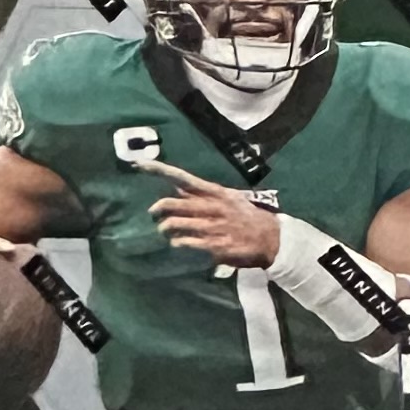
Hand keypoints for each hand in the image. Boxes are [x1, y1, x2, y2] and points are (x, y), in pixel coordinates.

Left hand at [143, 162, 279, 268]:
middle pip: (170, 203)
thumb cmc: (245, 216)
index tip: (138, 164)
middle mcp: (211, 206)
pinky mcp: (214, 244)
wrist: (270, 238)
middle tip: (154, 215)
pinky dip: (177, 243)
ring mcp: (212, 225)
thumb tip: (178, 187)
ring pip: (173, 224)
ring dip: (165, 229)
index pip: (183, 178)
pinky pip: (185, 242)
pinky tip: (179, 244)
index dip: (159, 170)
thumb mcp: (228, 198)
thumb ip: (203, 194)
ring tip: (167, 232)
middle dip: (156, 210)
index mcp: (215, 192)